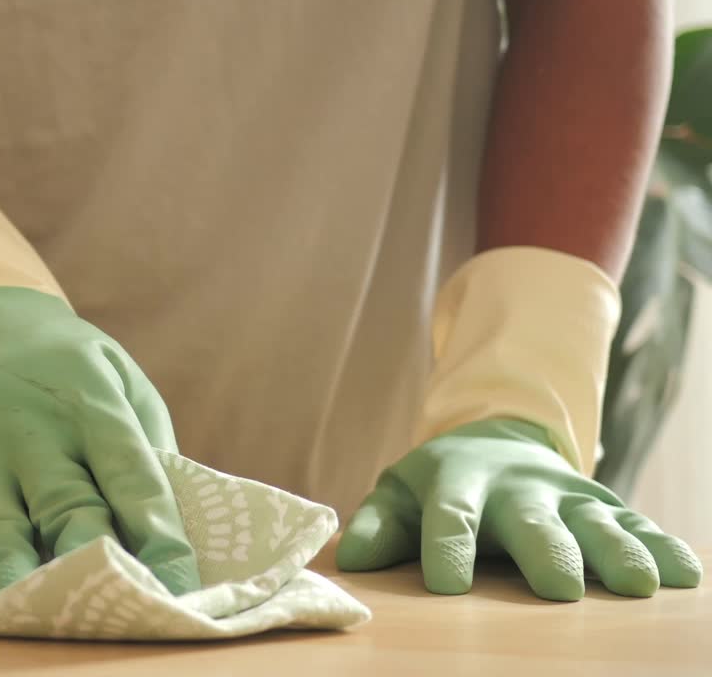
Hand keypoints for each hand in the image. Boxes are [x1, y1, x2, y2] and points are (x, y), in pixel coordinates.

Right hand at [0, 286, 199, 599]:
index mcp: (93, 411)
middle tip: (113, 604)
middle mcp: (35, 439)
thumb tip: (170, 526)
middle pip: (66, 509)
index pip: (135, 481)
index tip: (179, 590)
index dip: (160, 539)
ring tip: (30, 616)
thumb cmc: (67, 365)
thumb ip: (149, 446)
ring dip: (13, 577)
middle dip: (90, 561)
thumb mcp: (122, 379)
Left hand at [337, 419, 702, 599]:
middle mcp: (516, 487)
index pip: (449, 515)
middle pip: (531, 520)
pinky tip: (684, 575)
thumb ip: (378, 526)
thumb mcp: (399, 495)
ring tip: (637, 587)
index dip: (446, 546)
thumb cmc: (436, 486)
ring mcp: (565, 494)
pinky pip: (637, 523)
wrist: (493, 441)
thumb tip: (352, 561)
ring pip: (593, 521)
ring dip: (616, 551)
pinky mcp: (604, 503)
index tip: (447, 586)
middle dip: (545, 551)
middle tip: (558, 588)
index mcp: (457, 483)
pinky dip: (661, 546)